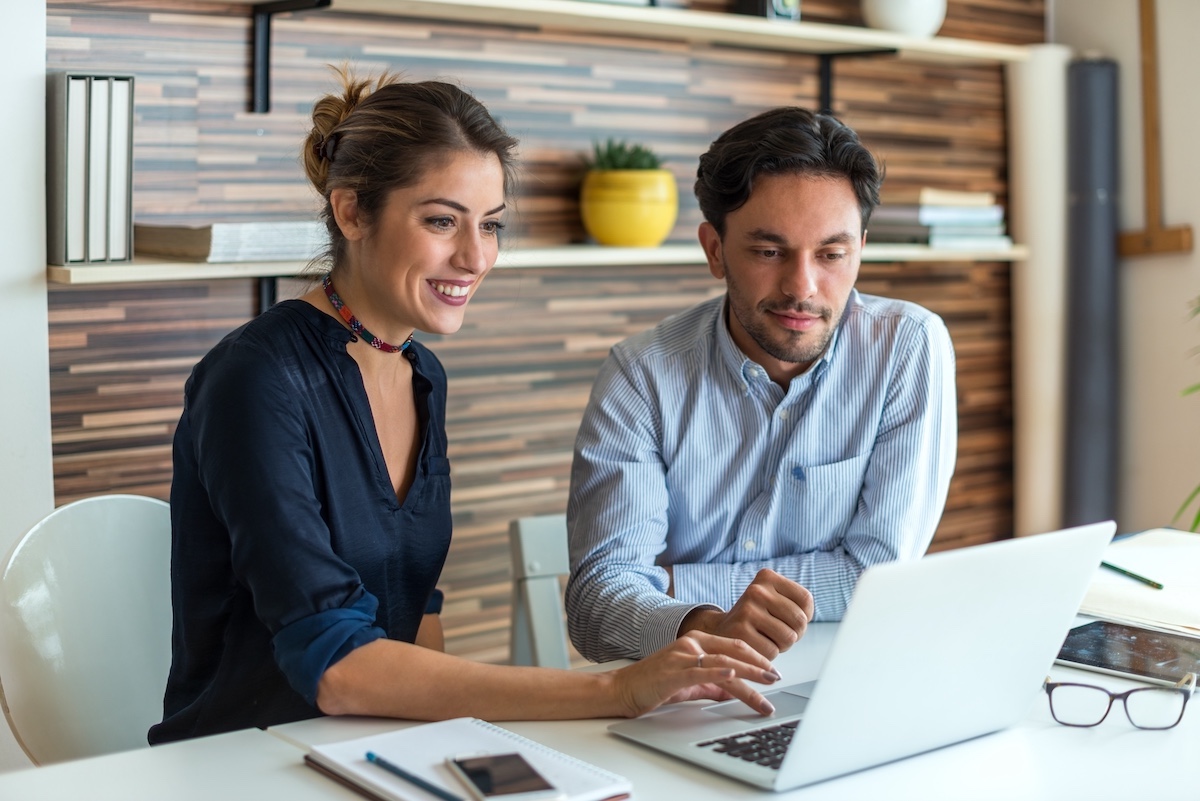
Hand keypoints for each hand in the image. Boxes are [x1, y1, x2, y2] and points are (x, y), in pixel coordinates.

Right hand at [608, 632, 781, 717]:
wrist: (622, 689)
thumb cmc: (652, 684)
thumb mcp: (688, 683)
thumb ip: (710, 684)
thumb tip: (732, 690)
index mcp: (695, 642)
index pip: (734, 645)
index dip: (756, 657)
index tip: (773, 670)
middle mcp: (691, 644)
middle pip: (733, 652)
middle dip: (759, 665)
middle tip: (777, 677)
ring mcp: (681, 657)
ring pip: (723, 662)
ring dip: (749, 674)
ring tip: (766, 684)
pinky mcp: (672, 673)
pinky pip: (699, 671)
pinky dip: (718, 673)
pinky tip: (733, 676)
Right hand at [680, 569, 812, 659]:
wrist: (722, 629)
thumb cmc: (757, 618)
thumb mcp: (774, 599)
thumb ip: (797, 604)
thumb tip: (804, 620)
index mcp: (767, 577)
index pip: (805, 599)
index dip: (805, 615)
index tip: (790, 618)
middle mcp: (756, 590)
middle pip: (800, 620)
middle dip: (795, 633)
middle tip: (779, 632)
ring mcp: (747, 610)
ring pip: (789, 637)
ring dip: (782, 645)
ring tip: (768, 638)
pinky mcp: (741, 632)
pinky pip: (773, 651)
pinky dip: (769, 654)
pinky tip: (757, 645)